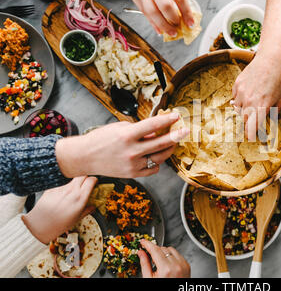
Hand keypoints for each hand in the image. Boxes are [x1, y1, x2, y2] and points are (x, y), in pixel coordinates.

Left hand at [22, 176, 96, 243]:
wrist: (39, 225)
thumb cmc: (58, 224)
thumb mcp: (77, 219)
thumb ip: (87, 210)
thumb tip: (93, 207)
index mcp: (80, 198)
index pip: (91, 179)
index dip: (94, 180)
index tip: (94, 183)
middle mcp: (71, 191)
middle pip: (82, 174)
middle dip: (85, 176)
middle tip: (85, 182)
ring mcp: (60, 188)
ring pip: (71, 177)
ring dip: (74, 180)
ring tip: (72, 189)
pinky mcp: (52, 188)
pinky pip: (61, 182)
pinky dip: (63, 185)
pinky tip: (62, 193)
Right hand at [56, 113, 188, 177]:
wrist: (85, 157)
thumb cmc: (101, 139)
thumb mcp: (120, 128)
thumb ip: (140, 130)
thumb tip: (157, 131)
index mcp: (127, 135)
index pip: (153, 125)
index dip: (167, 120)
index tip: (177, 116)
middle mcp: (132, 151)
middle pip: (161, 143)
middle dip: (176, 136)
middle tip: (185, 131)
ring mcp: (133, 164)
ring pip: (160, 157)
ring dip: (169, 149)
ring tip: (172, 142)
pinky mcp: (133, 174)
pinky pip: (153, 168)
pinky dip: (157, 162)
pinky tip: (156, 156)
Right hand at [122, 0, 193, 35]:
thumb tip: (182, 10)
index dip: (186, 12)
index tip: (190, 22)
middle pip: (165, 6)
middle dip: (174, 20)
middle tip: (179, 27)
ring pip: (151, 12)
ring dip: (163, 25)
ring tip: (171, 32)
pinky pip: (142, 11)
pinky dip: (152, 22)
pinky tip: (159, 28)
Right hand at [138, 240, 190, 277]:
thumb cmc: (162, 290)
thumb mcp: (150, 278)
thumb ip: (145, 264)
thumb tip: (141, 252)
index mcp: (166, 269)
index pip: (155, 250)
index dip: (147, 244)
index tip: (143, 242)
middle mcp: (176, 265)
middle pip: (162, 248)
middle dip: (154, 250)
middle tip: (149, 255)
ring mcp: (183, 265)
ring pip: (170, 249)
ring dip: (163, 252)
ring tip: (159, 263)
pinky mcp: (186, 265)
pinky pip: (177, 254)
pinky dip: (171, 256)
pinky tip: (167, 264)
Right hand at [232, 49, 280, 140]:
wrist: (272, 59)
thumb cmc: (279, 78)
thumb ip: (274, 112)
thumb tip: (268, 120)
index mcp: (261, 107)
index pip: (251, 128)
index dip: (250, 135)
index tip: (251, 137)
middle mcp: (249, 101)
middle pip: (243, 120)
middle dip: (248, 122)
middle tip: (253, 122)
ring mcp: (241, 93)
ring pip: (238, 109)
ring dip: (244, 110)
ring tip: (253, 104)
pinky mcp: (237, 85)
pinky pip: (235, 97)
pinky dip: (240, 99)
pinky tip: (249, 93)